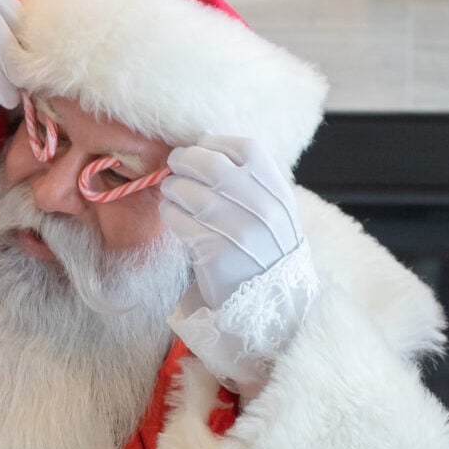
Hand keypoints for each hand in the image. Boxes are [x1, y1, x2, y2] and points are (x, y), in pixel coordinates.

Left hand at [160, 136, 305, 309]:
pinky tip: (174, 216)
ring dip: (173, 187)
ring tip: (173, 192)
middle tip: (174, 165)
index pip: (246, 148)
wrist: (270, 305)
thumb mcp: (275, 213)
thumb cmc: (265, 253)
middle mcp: (261, 207)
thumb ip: (250, 183)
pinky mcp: (213, 251)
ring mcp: (237, 229)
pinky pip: (178, 219)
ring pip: (189, 190)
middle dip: (185, 159)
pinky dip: (170, 213)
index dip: (217, 143)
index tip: (202, 148)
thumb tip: (205, 144)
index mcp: (278, 192)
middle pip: (211, 164)